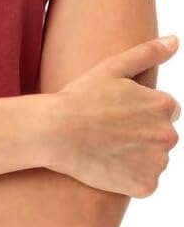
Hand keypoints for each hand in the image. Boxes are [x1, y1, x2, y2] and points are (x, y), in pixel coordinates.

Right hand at [50, 36, 180, 196]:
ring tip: (108, 148)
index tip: (118, 115)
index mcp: (164, 105)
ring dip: (137, 157)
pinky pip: (145, 183)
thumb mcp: (114, 67)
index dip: (141, 113)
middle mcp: (168, 135)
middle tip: (110, 132)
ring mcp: (157, 163)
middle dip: (142, 135)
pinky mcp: (145, 185)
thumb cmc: (81, 97)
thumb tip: (176, 41)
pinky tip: (109, 166)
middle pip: (162, 137)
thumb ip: (149, 53)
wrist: (55, 132)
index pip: (166, 112)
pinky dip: (130, 179)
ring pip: (154, 160)